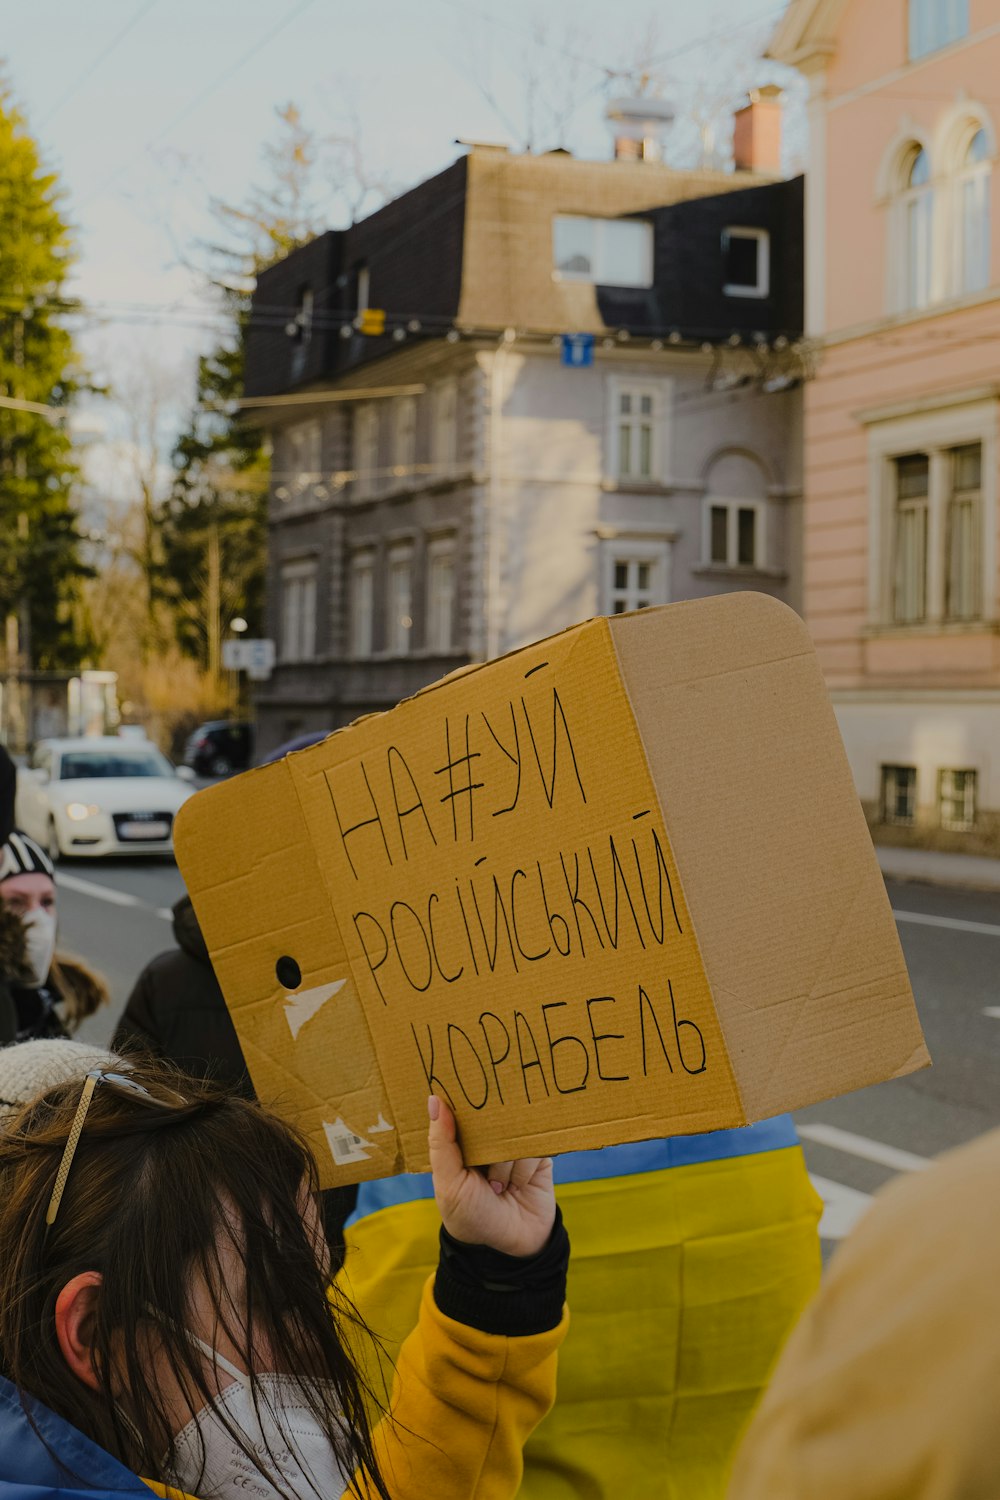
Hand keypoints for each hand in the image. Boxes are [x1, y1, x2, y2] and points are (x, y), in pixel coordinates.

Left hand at [427, 1095, 554, 1257]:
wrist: (510, 1246)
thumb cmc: (471, 1216)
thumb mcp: (449, 1182)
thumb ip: (441, 1142)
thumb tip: (434, 1100)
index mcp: (464, 1142)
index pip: (464, 1110)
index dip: (464, 1103)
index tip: (465, 1093)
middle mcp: (490, 1141)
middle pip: (493, 1116)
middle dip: (489, 1137)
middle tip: (483, 1160)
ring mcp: (516, 1147)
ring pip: (515, 1133)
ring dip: (505, 1164)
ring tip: (499, 1187)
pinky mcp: (539, 1155)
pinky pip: (535, 1147)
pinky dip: (525, 1168)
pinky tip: (518, 1186)